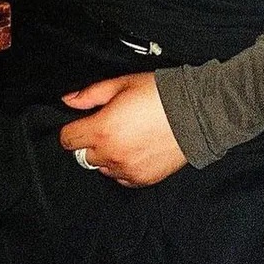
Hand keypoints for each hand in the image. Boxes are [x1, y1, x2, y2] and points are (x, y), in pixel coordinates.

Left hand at [59, 72, 187, 185]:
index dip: (74, 128)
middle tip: (112, 126)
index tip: (84, 122)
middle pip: (83, 155)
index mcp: (102, 129)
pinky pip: (121, 177)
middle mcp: (111, 154)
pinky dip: (124, 166)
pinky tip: (138, 148)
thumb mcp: (123, 84)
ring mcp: (126, 169)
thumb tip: (68, 100)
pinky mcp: (142, 179)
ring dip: (109, 155)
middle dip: (92, 141)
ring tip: (130, 136)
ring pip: (102, 167)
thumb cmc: (160, 95)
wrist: (196, 113)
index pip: (68, 139)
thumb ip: (91, 95)